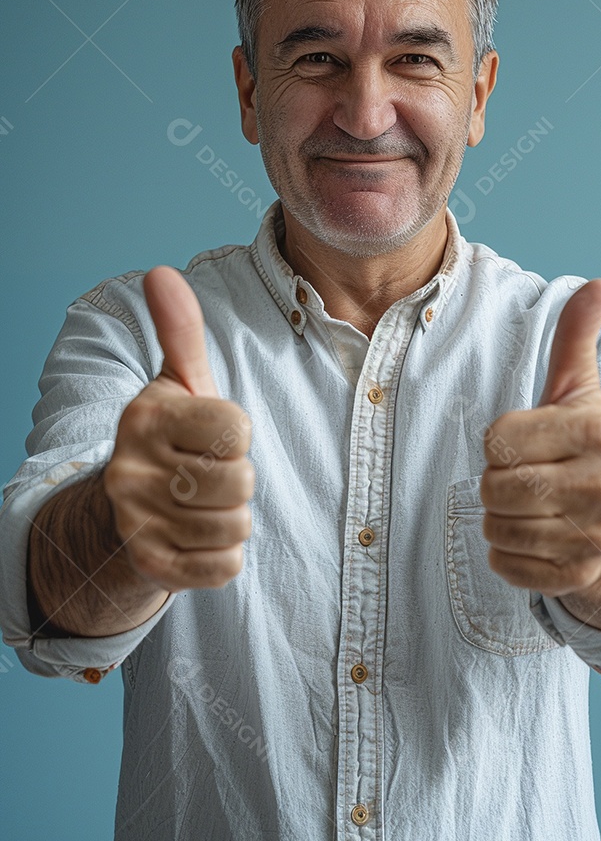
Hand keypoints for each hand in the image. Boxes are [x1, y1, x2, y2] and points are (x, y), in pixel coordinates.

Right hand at [104, 266, 253, 592]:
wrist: (121, 512)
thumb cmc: (171, 438)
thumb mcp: (179, 383)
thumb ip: (180, 331)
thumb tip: (161, 272)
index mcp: (146, 416)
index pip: (236, 430)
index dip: (237, 436)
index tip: (214, 437)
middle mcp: (130, 468)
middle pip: (240, 482)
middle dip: (238, 481)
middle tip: (208, 475)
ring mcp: (135, 520)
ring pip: (234, 526)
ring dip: (231, 520)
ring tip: (203, 505)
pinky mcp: (148, 566)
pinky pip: (222, 567)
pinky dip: (222, 557)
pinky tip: (197, 537)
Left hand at [481, 279, 600, 597]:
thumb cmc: (579, 445)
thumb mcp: (576, 388)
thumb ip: (575, 337)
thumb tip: (600, 285)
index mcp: (597, 432)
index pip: (498, 440)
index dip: (498, 441)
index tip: (524, 443)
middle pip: (494, 487)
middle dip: (494, 482)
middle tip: (522, 477)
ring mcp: (594, 536)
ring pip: (497, 529)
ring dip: (497, 518)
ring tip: (527, 506)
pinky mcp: (578, 575)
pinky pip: (506, 567)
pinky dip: (505, 555)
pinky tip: (529, 537)